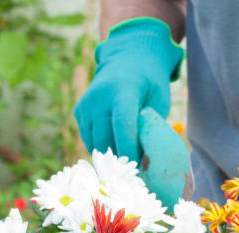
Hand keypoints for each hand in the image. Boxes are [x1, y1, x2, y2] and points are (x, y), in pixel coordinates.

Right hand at [74, 18, 183, 163]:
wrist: (127, 60)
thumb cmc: (149, 84)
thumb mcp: (159, 100)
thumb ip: (151, 126)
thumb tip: (145, 160)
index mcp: (123, 89)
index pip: (122, 124)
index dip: (129, 148)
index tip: (138, 165)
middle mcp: (99, 96)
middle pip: (105, 138)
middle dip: (120, 157)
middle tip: (135, 166)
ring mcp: (86, 104)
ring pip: (95, 143)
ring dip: (111, 153)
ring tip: (127, 152)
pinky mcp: (79, 111)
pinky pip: (89, 139)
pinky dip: (102, 146)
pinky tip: (115, 141)